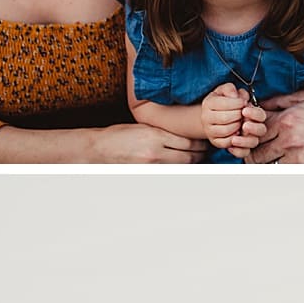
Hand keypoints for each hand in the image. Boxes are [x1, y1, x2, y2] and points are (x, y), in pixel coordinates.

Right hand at [87, 124, 207, 163]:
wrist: (98, 149)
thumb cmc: (118, 135)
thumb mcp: (143, 127)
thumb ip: (164, 132)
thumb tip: (185, 137)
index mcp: (155, 136)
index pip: (188, 142)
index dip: (199, 143)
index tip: (203, 142)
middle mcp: (155, 152)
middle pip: (189, 157)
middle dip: (200, 155)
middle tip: (205, 152)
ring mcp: (151, 166)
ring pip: (181, 167)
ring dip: (192, 164)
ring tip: (197, 159)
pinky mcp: (146, 174)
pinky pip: (169, 173)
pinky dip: (178, 170)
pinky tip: (181, 167)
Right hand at [198, 84, 246, 148]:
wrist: (215, 115)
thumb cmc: (224, 101)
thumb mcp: (225, 91)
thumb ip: (230, 89)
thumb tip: (235, 96)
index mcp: (208, 103)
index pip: (224, 104)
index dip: (238, 103)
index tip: (244, 102)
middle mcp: (205, 118)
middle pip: (225, 118)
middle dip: (239, 115)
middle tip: (244, 113)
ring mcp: (209, 131)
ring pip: (225, 131)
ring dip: (238, 126)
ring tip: (241, 121)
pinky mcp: (214, 141)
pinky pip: (225, 143)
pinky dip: (235, 137)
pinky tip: (238, 130)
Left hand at [255, 90, 303, 162]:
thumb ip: (280, 100)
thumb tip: (259, 103)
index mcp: (286, 119)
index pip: (253, 129)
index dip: (248, 132)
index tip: (249, 133)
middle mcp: (288, 139)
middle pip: (255, 151)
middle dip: (252, 150)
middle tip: (253, 148)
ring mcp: (295, 156)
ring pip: (265, 164)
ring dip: (263, 161)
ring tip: (268, 155)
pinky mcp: (303, 168)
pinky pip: (280, 170)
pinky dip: (278, 167)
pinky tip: (283, 160)